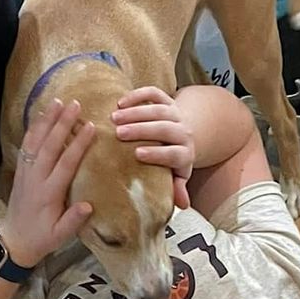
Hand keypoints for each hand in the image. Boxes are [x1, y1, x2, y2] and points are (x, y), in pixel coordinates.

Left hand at [0, 99, 96, 266]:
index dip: (78, 144)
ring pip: (35, 142)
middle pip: (49, 146)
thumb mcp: (60, 236)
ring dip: (46, 121)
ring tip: (56, 101)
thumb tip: (88, 205)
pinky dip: (33, 129)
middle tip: (74, 104)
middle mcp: (36, 179)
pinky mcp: (20, 171)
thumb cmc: (42, 238)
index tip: (90, 127)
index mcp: (49, 193)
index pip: (66, 164)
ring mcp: (26, 173)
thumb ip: (73, 220)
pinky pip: (26, 146)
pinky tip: (40, 116)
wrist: (15, 241)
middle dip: (61, 124)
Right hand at [111, 87, 194, 208]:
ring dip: (135, 112)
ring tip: (114, 117)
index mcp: (186, 153)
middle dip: (142, 129)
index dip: (158, 153)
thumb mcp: (177, 175)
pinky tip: (120, 102)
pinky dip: (139, 95)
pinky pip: (155, 93)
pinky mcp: (167, 100)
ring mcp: (175, 113)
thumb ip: (177, 188)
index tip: (137, 154)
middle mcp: (183, 131)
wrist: (185, 134)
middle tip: (119, 133)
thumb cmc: (174, 160)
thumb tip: (182, 205)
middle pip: (165, 128)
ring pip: (158, 109)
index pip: (175, 153)